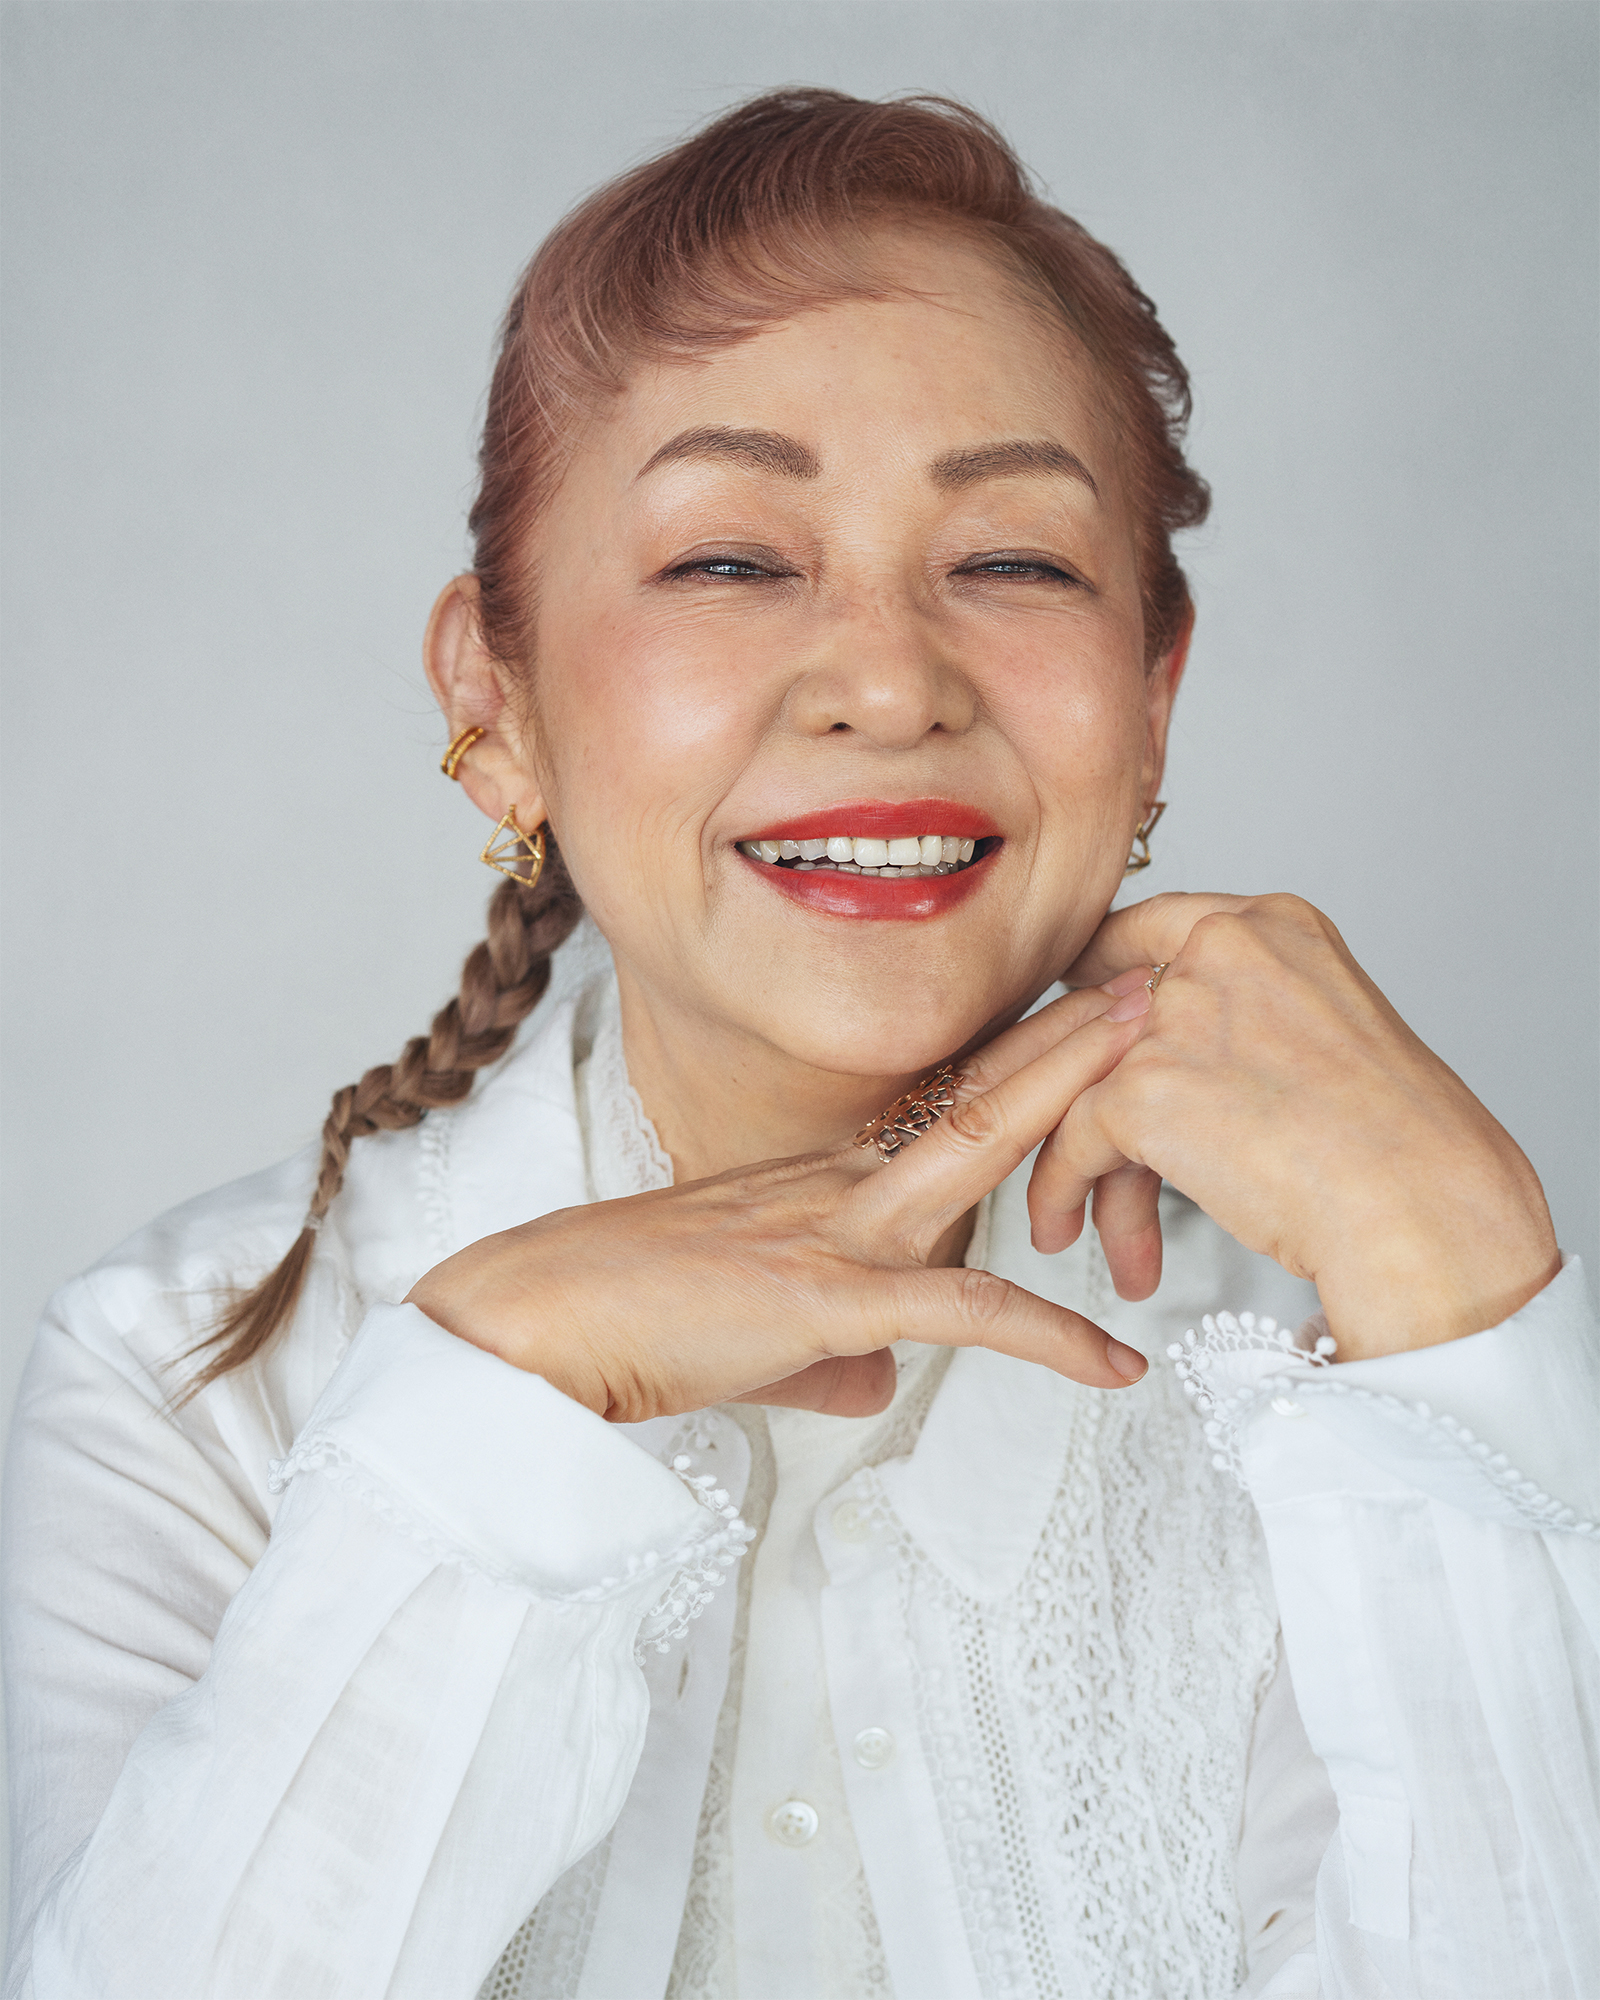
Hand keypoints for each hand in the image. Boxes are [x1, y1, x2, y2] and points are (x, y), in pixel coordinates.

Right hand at [406, 986, 1157, 1422]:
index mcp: (822, 1185)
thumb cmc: (620, 1319)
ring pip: (979, 1147)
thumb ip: (829, 1357)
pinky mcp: (831, 1297)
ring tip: (1158, 1056)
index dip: (1016, 1061)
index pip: (939, 1108)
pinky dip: (1048, 1340)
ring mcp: (838, 1230)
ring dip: (1073, 1099)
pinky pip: (963, 1314)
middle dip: (1068, 1031)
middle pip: (975, 1090)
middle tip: (1149, 975)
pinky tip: (1116, 1368)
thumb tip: (881, 1386)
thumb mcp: (750, 1335)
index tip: (1080, 1023)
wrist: (535, 1325)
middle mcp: (841, 1186)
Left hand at [1041, 892, 1559, 1359]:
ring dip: (1085, 1162)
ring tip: (1088, 1224)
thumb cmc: (1407, 1148)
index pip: (1162, 928)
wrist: (1421, 1206)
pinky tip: (1070, 1228)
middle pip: (1114, 1020)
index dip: (1110, 969)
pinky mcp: (1141, 1090)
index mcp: (1277, 929)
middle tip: (1079, 1139)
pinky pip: (1072, 1140)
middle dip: (1101, 1097)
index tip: (1081, 990)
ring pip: (1087, 1084)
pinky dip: (1063, 1190)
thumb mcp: (1340, 1038)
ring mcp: (1176, 1017)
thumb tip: (1198, 1061)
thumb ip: (1259, 1021)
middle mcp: (1221, 953)